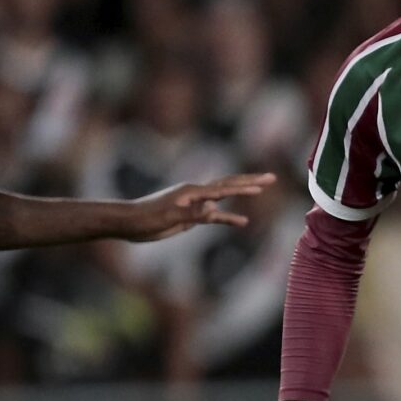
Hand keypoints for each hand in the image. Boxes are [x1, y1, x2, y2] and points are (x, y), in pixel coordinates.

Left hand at [121, 173, 276, 241]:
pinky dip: (228, 217)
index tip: (262, 186)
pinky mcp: (191, 215)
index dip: (244, 188)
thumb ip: (193, 213)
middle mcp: (196, 193)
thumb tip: (215, 207)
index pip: (224, 189)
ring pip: (224, 195)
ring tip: (261, 189)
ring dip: (242, 193)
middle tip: (271, 178)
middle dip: (250, 181)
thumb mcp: (170, 218)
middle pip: (229, 184)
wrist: (128, 222)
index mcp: (192, 192)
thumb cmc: (146, 219)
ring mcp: (194, 203)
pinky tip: (242, 222)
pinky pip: (214, 215)